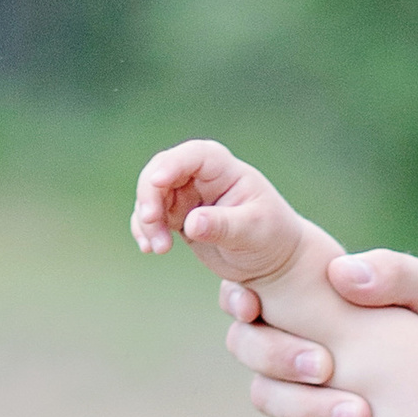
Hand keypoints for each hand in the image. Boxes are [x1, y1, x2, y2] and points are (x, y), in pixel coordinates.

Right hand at [133, 138, 304, 288]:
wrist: (272, 260)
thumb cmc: (271, 237)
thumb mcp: (254, 232)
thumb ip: (224, 226)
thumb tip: (192, 224)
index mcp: (225, 170)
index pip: (195, 155)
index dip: (172, 164)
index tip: (157, 181)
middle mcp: (201, 177)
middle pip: (162, 171)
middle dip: (150, 196)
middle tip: (151, 223)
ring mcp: (187, 196)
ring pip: (152, 196)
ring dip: (147, 220)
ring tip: (159, 249)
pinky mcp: (178, 217)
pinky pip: (151, 217)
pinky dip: (145, 230)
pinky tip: (149, 249)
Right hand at [221, 248, 417, 416]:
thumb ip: (396, 273)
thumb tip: (340, 273)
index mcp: (317, 299)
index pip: (254, 289)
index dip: (238, 296)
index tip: (256, 306)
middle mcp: (297, 345)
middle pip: (246, 345)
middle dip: (276, 355)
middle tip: (325, 366)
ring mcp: (301, 395)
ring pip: (266, 398)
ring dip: (306, 408)